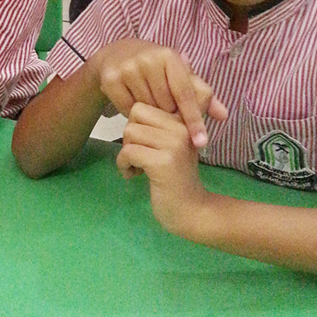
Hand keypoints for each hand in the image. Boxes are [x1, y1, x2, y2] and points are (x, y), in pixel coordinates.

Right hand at [92, 39, 227, 147]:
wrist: (117, 55)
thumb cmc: (156, 68)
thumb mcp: (178, 75)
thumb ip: (201, 95)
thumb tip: (223, 116)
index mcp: (169, 56)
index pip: (185, 93)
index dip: (194, 119)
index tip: (201, 142)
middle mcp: (148, 59)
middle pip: (165, 105)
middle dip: (168, 115)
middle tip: (165, 110)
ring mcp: (128, 68)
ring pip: (147, 109)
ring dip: (151, 115)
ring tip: (149, 104)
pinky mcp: (111, 80)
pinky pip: (127, 110)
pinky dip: (131, 113)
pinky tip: (133, 101)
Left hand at [117, 104, 209, 235]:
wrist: (193, 211)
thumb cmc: (177, 177)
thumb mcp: (172, 143)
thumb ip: (157, 124)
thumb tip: (129, 107)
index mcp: (183, 119)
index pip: (143, 106)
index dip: (136, 124)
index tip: (144, 143)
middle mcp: (182, 126)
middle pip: (135, 114)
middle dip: (130, 136)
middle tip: (139, 155)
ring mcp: (174, 143)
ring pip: (130, 132)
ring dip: (126, 152)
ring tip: (137, 167)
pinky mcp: (163, 162)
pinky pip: (128, 151)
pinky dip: (124, 164)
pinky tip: (134, 176)